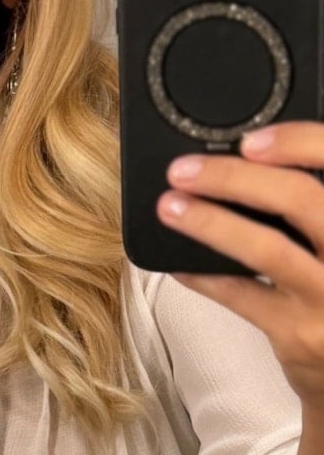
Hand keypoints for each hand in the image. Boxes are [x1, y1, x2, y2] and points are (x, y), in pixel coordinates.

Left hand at [156, 121, 323, 413]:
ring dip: (210, 222)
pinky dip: (202, 274)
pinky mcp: (302, 335)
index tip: (250, 140)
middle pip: (300, 199)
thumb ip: (307, 199)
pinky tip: (177, 261)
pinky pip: (240, 295)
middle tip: (184, 170)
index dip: (297, 142)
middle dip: (233, 177)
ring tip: (170, 206)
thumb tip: (246, 154)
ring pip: (268, 249)